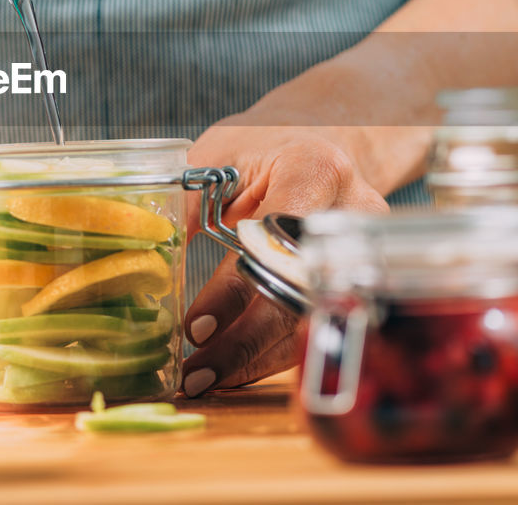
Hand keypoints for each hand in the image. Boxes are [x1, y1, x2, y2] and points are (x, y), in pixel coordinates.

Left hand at [177, 49, 436, 397]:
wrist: (323, 138)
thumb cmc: (261, 146)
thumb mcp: (218, 156)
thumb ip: (189, 202)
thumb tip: (150, 261)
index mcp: (314, 169)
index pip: (273, 243)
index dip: (234, 292)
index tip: (194, 329)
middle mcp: (352, 210)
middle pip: (300, 292)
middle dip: (246, 342)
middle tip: (196, 373)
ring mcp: (366, 247)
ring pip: (313, 318)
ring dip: (257, 358)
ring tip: (205, 378)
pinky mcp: (366, 275)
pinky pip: (317, 322)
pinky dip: (274, 351)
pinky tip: (236, 368)